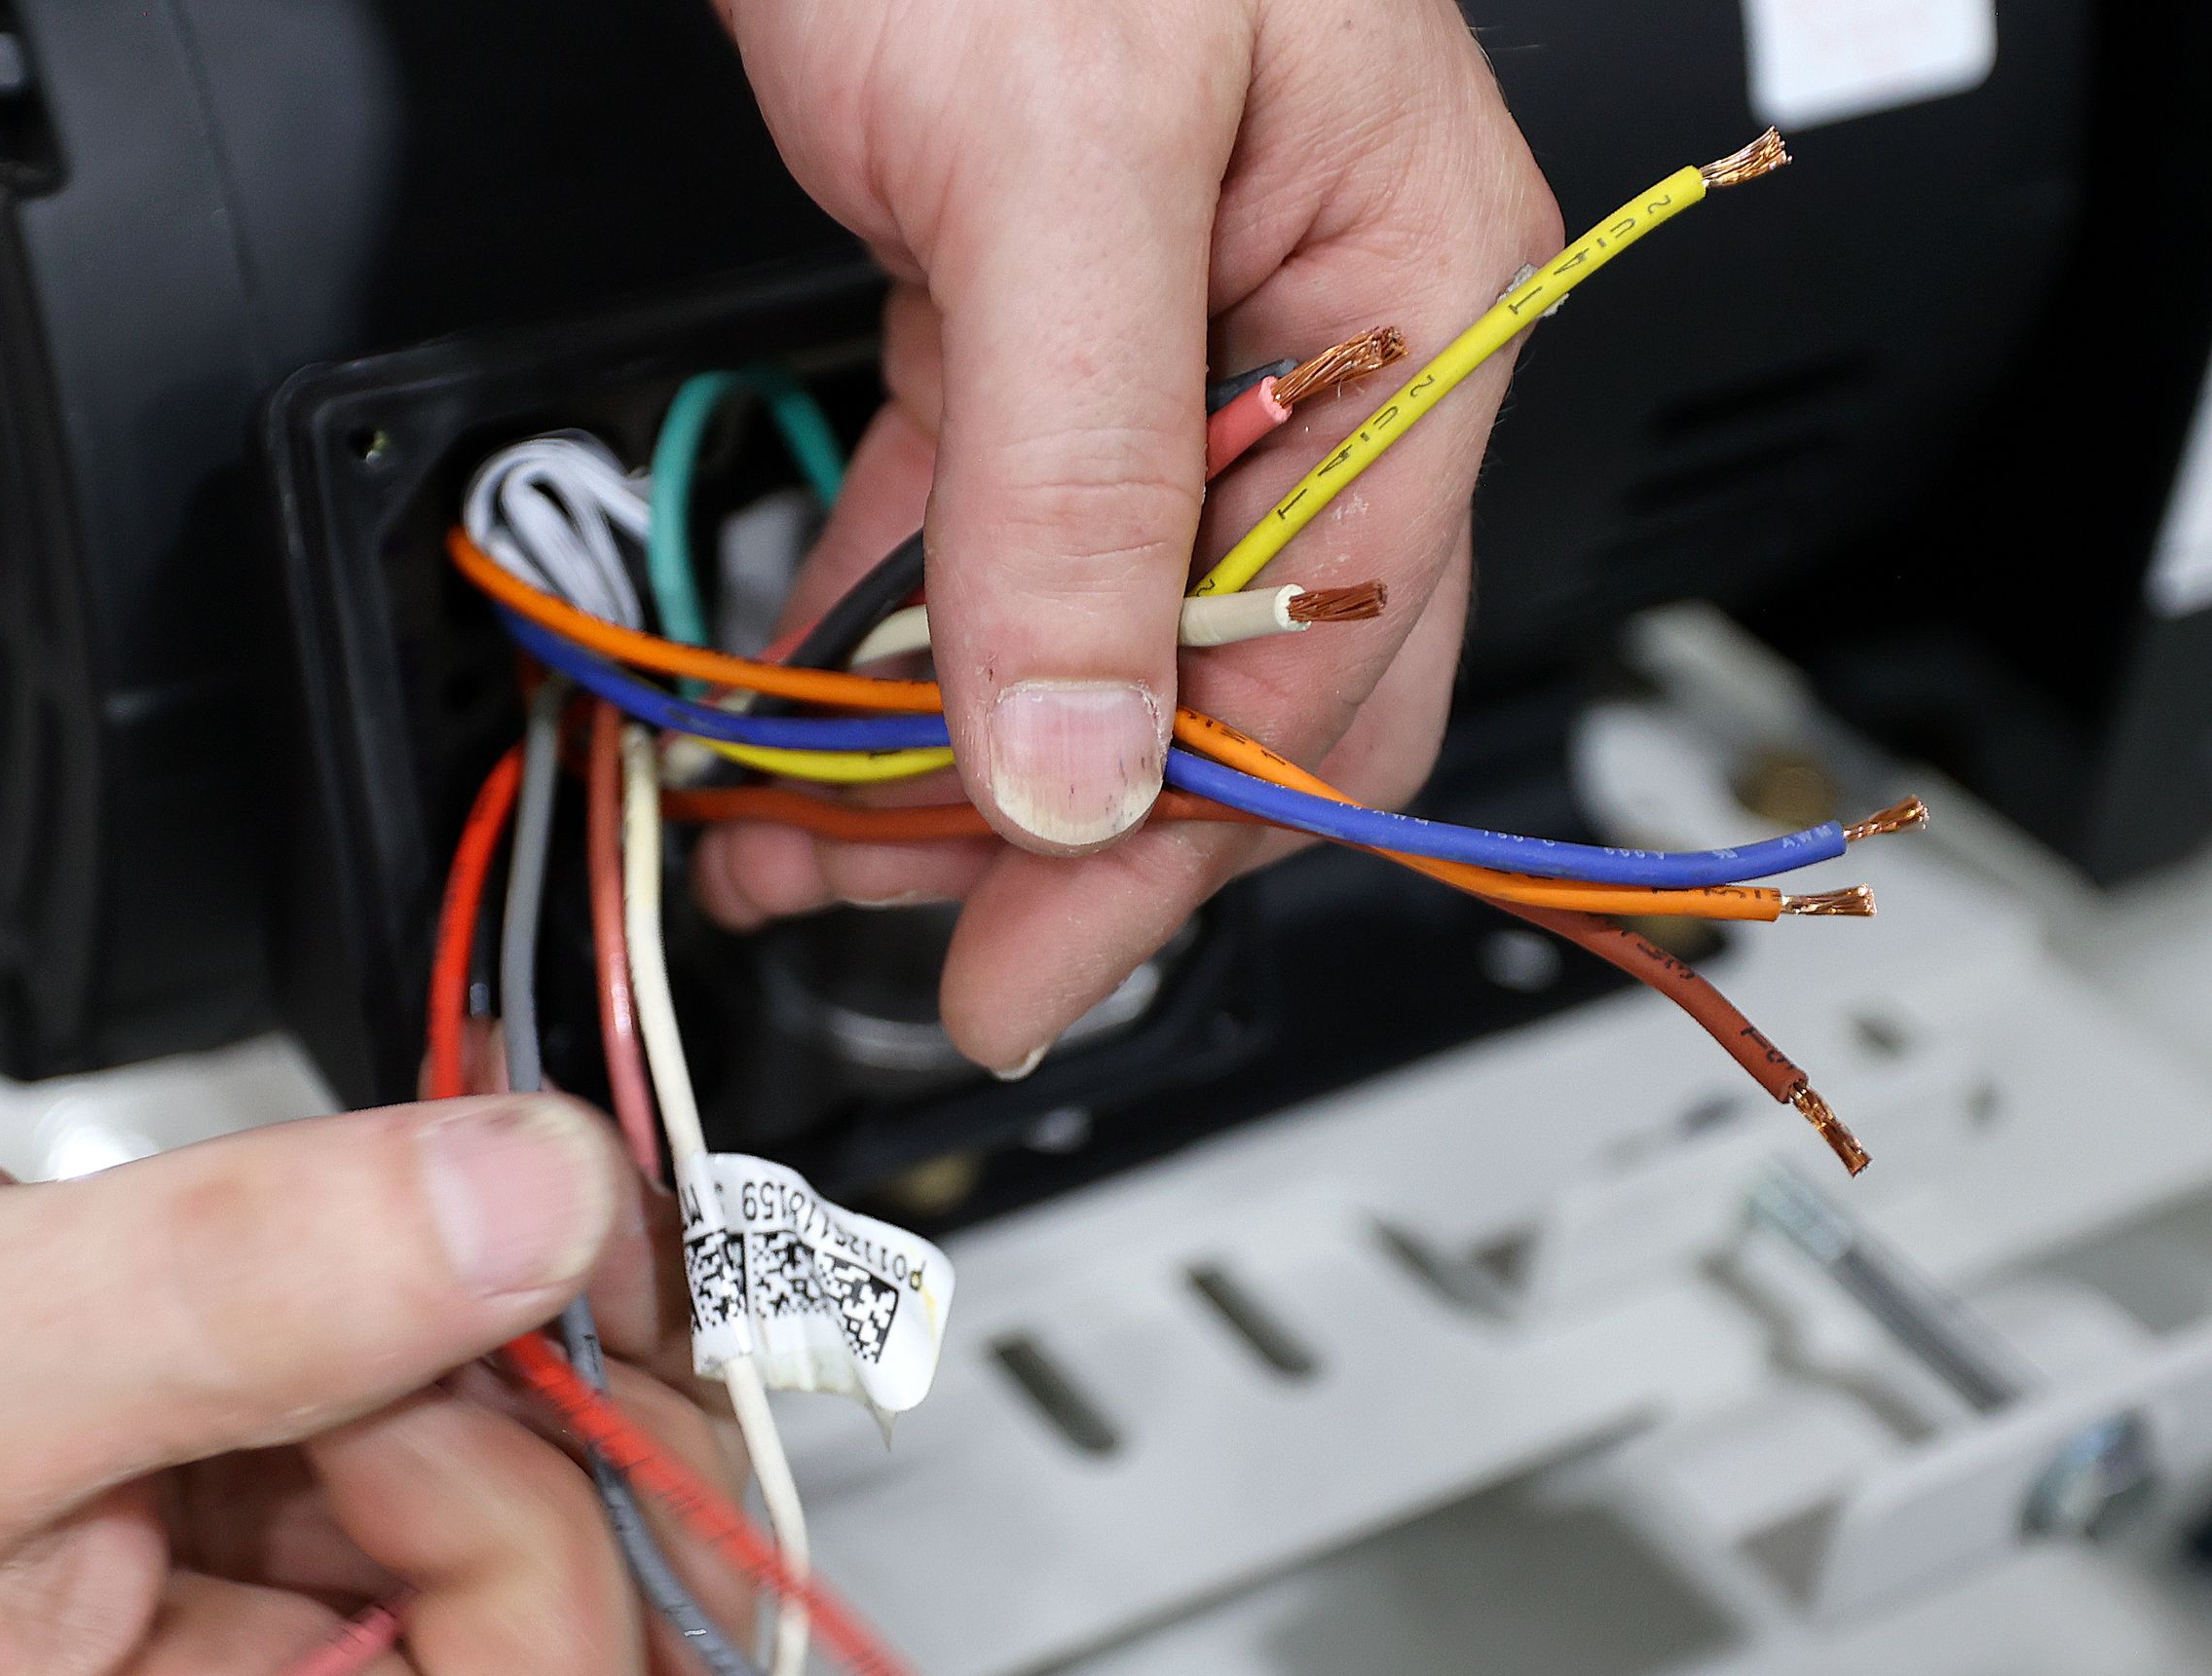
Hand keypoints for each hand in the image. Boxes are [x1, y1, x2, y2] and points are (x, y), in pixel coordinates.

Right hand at [0, 1100, 749, 1675]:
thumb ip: (249, 1285)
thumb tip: (534, 1202)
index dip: (540, 1520)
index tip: (409, 1355)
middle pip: (626, 1659)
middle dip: (607, 1445)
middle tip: (492, 1266)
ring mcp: (286, 1623)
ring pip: (578, 1516)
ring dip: (544, 1344)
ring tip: (397, 1224)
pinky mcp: (282, 1499)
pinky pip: (479, 1410)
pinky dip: (470, 1293)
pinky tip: (361, 1229)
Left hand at [702, 0, 1560, 1070]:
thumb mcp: (1062, 163)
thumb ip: (1079, 476)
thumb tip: (1081, 761)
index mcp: (1419, 299)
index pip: (1336, 660)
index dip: (1177, 843)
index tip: (1029, 966)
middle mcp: (1314, 338)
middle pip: (1221, 676)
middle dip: (1059, 826)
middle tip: (911, 937)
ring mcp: (1165, 336)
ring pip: (1085, 627)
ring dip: (947, 751)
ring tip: (804, 829)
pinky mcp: (1018, 312)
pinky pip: (979, 532)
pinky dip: (891, 630)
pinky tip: (807, 701)